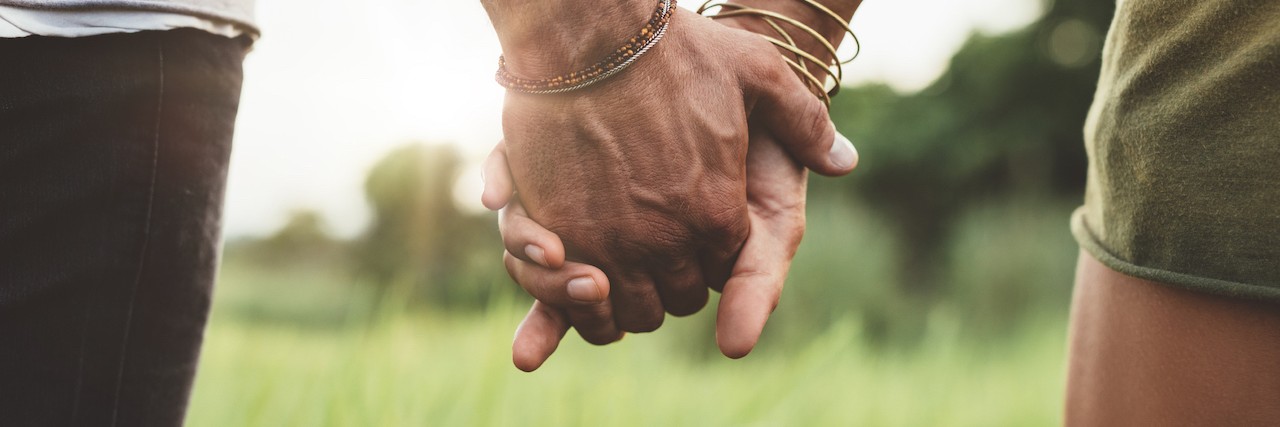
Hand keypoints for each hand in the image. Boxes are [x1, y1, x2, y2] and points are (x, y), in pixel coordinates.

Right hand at [492, 9, 852, 341]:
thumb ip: (804, 122)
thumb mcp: (758, 73)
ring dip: (624, 298)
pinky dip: (574, 295)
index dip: (711, 258)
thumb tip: (845, 162)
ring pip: (625, 309)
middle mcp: (667, 240)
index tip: (696, 237)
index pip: (723, 272)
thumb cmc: (675, 52)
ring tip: (617, 270)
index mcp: (718, 212)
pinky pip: (570, 296)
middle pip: (674, 300)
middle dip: (670, 282)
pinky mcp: (557, 234)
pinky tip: (577, 270)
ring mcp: (609, 242)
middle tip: (657, 255)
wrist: (589, 36)